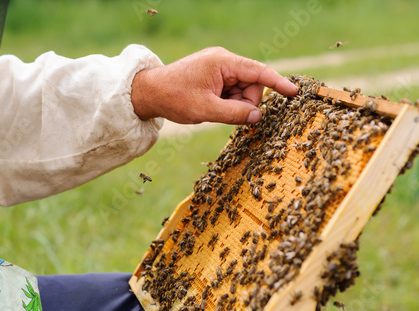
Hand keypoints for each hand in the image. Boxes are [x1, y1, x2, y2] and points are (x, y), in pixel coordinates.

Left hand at [132, 47, 297, 124]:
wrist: (149, 92)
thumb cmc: (175, 98)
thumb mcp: (206, 109)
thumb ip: (235, 113)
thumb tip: (258, 116)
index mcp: (223, 62)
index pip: (258, 71)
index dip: (278, 83)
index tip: (294, 93)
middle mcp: (223, 61)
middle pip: (252, 83)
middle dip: (246, 102)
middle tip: (228, 114)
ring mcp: (218, 67)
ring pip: (241, 89)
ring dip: (235, 104)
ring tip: (214, 110)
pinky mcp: (213, 75)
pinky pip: (231, 90)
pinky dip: (227, 102)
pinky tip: (213, 106)